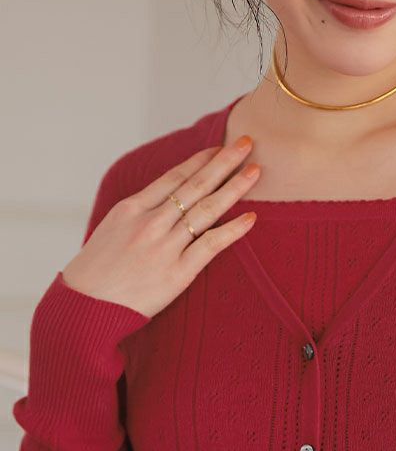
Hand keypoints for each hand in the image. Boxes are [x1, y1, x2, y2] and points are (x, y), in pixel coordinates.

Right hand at [60, 140, 260, 317]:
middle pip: (195, 185)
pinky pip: (210, 245)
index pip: (174, 177)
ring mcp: (165, 246)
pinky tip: (251, 218)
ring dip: (235, 187)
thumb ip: (138, 214)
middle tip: (247, 142)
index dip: (200, 160)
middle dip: (224, 161)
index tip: (219, 147)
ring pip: (207, 209)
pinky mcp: (177, 273)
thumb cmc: (95, 272)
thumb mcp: (111, 229)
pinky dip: (233, 230)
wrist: (83, 308)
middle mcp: (150, 222)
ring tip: (256, 171)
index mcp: (132, 208)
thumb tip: (163, 203)